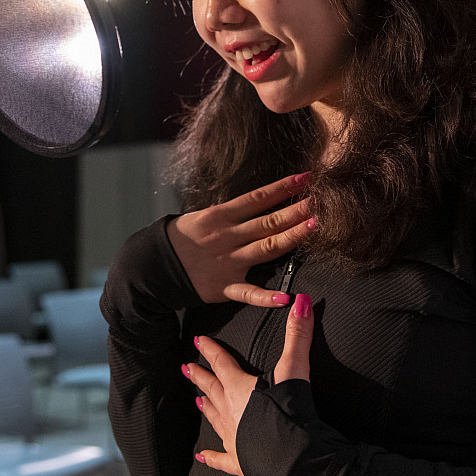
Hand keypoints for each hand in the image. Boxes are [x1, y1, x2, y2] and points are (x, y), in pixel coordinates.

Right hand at [167, 173, 312, 306]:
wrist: (154, 266)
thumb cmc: (183, 238)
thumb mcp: (203, 216)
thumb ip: (232, 213)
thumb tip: (260, 202)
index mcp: (222, 216)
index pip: (258, 198)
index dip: (283, 188)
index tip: (306, 178)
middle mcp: (228, 236)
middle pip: (268, 222)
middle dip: (296, 211)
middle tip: (321, 201)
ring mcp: (228, 262)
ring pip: (266, 248)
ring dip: (291, 237)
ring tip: (314, 227)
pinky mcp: (225, 287)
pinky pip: (248, 293)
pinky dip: (266, 297)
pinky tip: (286, 297)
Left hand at [188, 294, 313, 475]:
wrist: (292, 455)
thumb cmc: (289, 411)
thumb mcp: (295, 367)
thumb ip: (297, 335)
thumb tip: (301, 303)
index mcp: (238, 386)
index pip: (220, 361)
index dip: (210, 349)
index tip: (199, 340)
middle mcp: (229, 410)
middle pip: (210, 388)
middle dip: (199, 376)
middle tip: (186, 368)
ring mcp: (231, 436)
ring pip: (213, 417)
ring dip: (205, 406)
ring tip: (197, 400)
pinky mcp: (238, 459)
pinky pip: (220, 457)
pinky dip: (211, 456)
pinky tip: (202, 456)